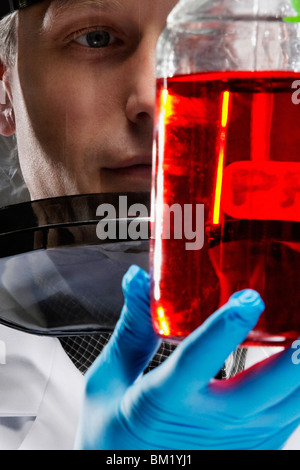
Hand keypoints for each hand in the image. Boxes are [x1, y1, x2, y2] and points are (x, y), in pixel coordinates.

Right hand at [75, 265, 299, 449]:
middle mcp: (203, 426)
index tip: (251, 298)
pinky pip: (284, 423)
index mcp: (161, 401)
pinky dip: (298, 395)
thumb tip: (139, 279)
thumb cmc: (111, 432)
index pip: (196, 361)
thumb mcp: (109, 378)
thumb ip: (133, 327)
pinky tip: (298, 366)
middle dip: (292, 359)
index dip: (224, 329)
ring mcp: (231, 446)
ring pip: (283, 411)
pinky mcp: (245, 452)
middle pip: (260, 392)